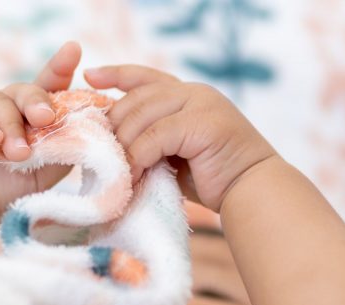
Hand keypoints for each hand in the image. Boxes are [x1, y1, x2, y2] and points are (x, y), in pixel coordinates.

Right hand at [0, 41, 81, 235]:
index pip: (50, 86)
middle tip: (46, 119)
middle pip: (27, 90)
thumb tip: (85, 128)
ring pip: (1, 102)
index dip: (61, 67)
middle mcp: (6, 105)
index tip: (73, 49)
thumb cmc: (8, 189)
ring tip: (17, 153)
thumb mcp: (44, 171)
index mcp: (31, 115)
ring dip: (12, 127)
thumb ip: (62, 148)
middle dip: (39, 102)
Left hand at [84, 65, 276, 210]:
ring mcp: (201, 103)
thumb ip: (156, 138)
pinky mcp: (202, 122)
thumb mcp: (179, 152)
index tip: (90, 75)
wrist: (254, 190)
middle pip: (138, 98)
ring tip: (117, 172)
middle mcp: (195, 92)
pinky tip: (134, 176)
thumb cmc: (217, 178)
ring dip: (125, 146)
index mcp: (190, 95)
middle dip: (115, 125)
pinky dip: (139, 158)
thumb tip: (118, 143)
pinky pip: (155, 137)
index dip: (117, 73)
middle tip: (102, 154)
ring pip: (143, 116)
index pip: (146, 76)